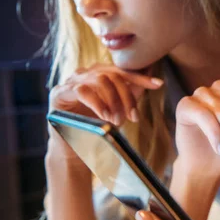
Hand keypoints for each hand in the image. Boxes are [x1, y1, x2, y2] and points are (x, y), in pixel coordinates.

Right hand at [47, 64, 163, 163]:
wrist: (71, 147)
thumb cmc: (95, 126)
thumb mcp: (117, 110)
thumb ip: (131, 95)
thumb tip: (154, 82)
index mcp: (100, 74)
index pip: (124, 72)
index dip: (142, 78)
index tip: (159, 84)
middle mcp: (86, 73)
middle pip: (113, 75)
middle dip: (127, 97)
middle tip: (133, 117)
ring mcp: (71, 81)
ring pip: (99, 80)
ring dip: (113, 100)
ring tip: (117, 120)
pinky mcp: (60, 93)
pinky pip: (81, 91)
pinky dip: (96, 102)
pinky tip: (104, 116)